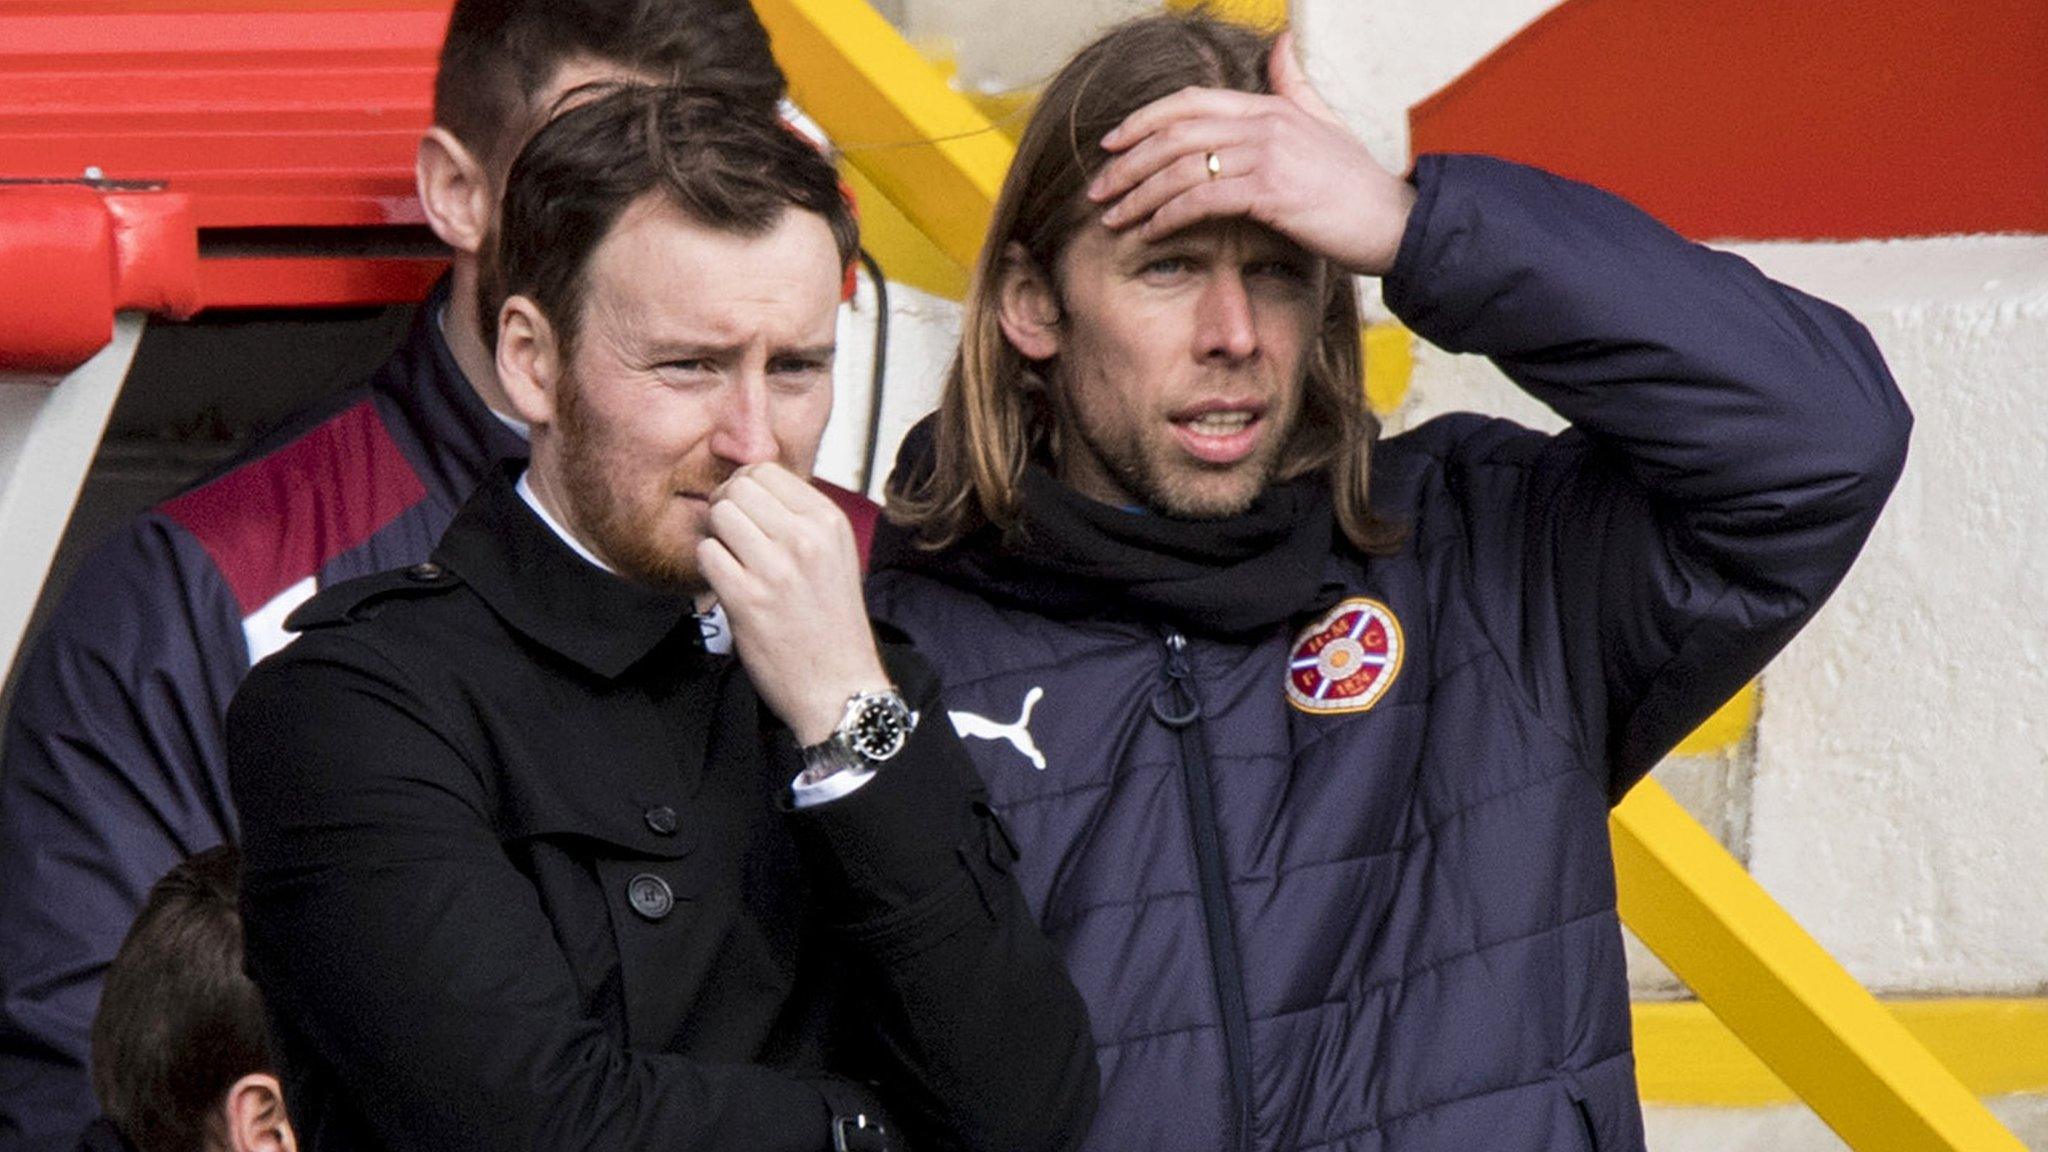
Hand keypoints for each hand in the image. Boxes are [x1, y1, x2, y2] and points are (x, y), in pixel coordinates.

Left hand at [697, 464, 888, 744]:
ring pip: (719, 515)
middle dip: (726, 509)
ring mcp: (776, 568)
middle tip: (732, 538)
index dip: (744, 489)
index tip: (745, 515)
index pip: (766, 471)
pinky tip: (726, 584)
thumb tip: (746, 484)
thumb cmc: (831, 623)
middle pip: (738, 488)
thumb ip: (799, 518)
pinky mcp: (747, 598)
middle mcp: (806, 538)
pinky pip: (706, 554)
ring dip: (717, 537)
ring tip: (732, 563)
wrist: (839, 686)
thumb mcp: (834, 555)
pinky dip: (709, 567)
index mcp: (829, 521)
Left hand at [1086, 32, 1416, 275]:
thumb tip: (1280, 43)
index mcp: (1269, 107)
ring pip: (1182, 168)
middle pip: (1175, 134)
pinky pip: (1203, 200)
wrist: (1396, 223)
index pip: (1189, 103)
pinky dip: (1168, 215)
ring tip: (1112, 218)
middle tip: (1098, 188)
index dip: (1143, 122)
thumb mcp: (1326, 124)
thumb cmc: (1358, 185)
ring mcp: (1268, 155)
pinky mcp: (1272, 192)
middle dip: (1128, 163)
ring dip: (1139, 195)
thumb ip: (1295, 84)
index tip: (1112, 145)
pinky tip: (1149, 231)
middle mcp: (1264, 123)